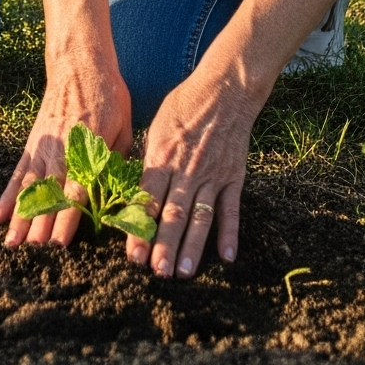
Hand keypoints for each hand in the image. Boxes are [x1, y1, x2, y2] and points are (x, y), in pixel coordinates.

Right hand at [0, 57, 132, 247]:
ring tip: (11, 245)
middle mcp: (61, 150)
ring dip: (20, 217)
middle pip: (49, 194)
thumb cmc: (109, 97)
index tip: (59, 242)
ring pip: (30, 188)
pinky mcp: (32, 143)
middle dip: (41, 226)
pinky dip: (5, 197)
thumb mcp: (124, 126)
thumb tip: (117, 194)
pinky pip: (17, 174)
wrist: (80, 64)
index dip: (67, 217)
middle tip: (33, 256)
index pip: (76, 189)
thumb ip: (117, 160)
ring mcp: (43, 147)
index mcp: (87, 147)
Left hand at [132, 67, 257, 277]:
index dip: (139, 228)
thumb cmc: (184, 106)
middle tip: (157, 273)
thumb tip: (131, 188)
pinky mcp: (233, 177)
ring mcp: (212, 176)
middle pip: (173, 214)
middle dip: (164, 246)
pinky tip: (227, 256)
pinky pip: (231, 209)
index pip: (148, 200)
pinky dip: (230, 233)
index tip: (133, 255)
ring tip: (183, 273)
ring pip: (200, 217)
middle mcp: (186, 171)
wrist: (225, 91)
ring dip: (192, 247)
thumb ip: (147, 160)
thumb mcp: (155, 127)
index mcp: (162, 158)